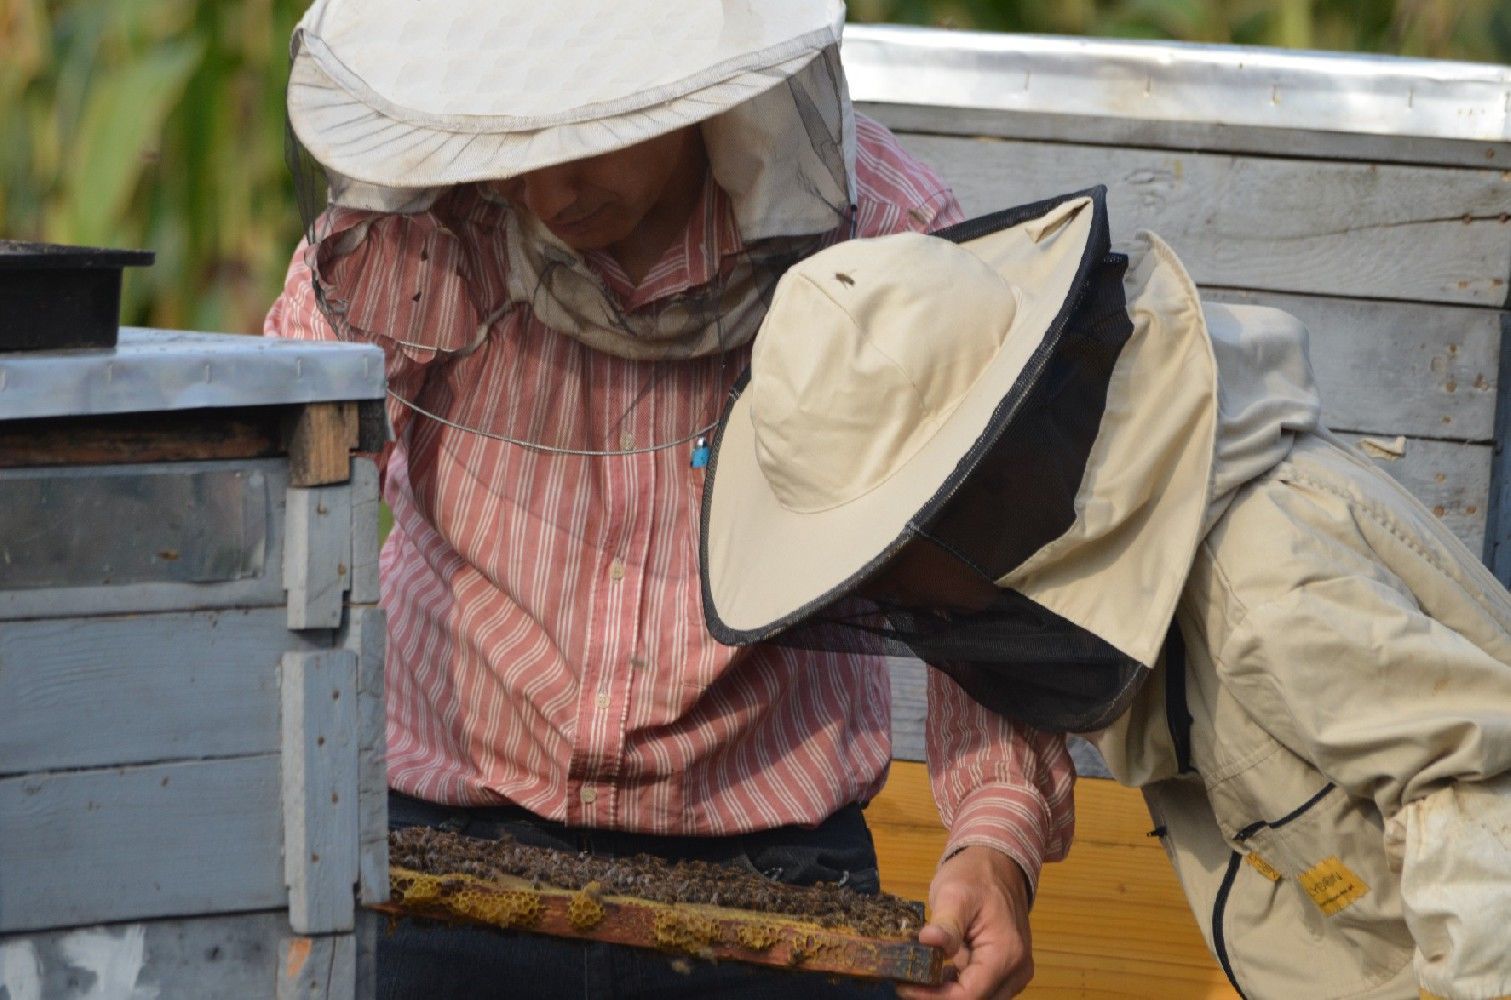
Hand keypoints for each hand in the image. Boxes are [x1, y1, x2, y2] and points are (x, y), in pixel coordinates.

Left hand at [897, 845, 1034, 999]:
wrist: (999, 863)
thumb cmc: (976, 874)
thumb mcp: (955, 893)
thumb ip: (946, 923)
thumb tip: (927, 941)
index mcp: (1006, 954)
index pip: (969, 996)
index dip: (934, 997)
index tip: (904, 986)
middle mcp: (1016, 970)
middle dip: (939, 996)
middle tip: (906, 980)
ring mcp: (1014, 972)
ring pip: (977, 997)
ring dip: (947, 993)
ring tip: (915, 976)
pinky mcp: (1005, 970)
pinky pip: (981, 988)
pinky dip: (956, 986)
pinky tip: (933, 974)